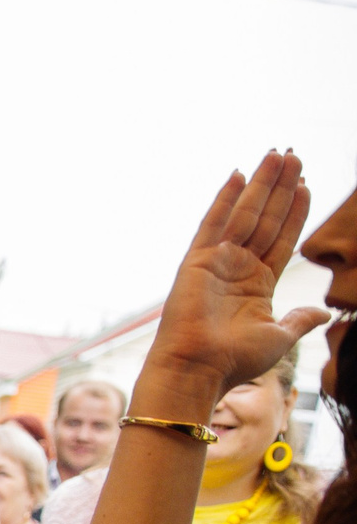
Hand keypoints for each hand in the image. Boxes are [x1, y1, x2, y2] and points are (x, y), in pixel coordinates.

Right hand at [148, 150, 332, 400]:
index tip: (306, 183)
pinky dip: (225, 197)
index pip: (282, 238)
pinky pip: (214, 222)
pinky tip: (238, 173)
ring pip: (246, 213)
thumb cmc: (236, 360)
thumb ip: (300, 318)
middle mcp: (238, 267)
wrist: (198, 369)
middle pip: (266, 218)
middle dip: (281, 187)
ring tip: (278, 155)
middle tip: (294, 155)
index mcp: (258, 283)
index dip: (295, 211)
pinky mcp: (197, 260)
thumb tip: (325, 313)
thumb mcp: (281, 337)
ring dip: (262, 183)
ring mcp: (217, 261)